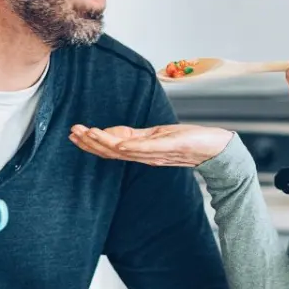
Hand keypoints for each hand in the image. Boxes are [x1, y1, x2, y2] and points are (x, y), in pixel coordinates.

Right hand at [69, 123, 233, 166]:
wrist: (215, 150)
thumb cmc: (190, 141)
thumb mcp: (160, 136)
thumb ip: (140, 138)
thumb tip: (120, 135)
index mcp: (142, 151)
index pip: (111, 148)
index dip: (92, 142)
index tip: (76, 133)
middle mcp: (144, 155)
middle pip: (112, 152)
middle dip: (91, 143)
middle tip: (73, 133)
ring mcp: (154, 153)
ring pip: (123, 151)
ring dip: (104, 143)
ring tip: (87, 133)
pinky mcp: (166, 148)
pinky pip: (145, 149)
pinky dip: (130, 147)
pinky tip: (117, 143)